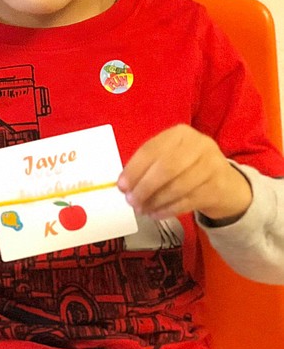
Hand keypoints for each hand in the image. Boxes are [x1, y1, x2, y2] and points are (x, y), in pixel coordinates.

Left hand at [118, 124, 251, 224]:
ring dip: (155, 201)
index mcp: (180, 133)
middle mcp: (198, 145)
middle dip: (144, 187)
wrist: (226, 183)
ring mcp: (212, 166)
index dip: (134, 170)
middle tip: (131, 201)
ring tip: (142, 209)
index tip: (121, 186)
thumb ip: (148, 165)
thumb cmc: (188, 168)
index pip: (151, 150)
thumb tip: (124, 185)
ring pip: (176, 187)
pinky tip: (156, 214)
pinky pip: (187, 201)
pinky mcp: (218, 187)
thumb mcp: (169, 156)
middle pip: (165, 168)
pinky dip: (168, 210)